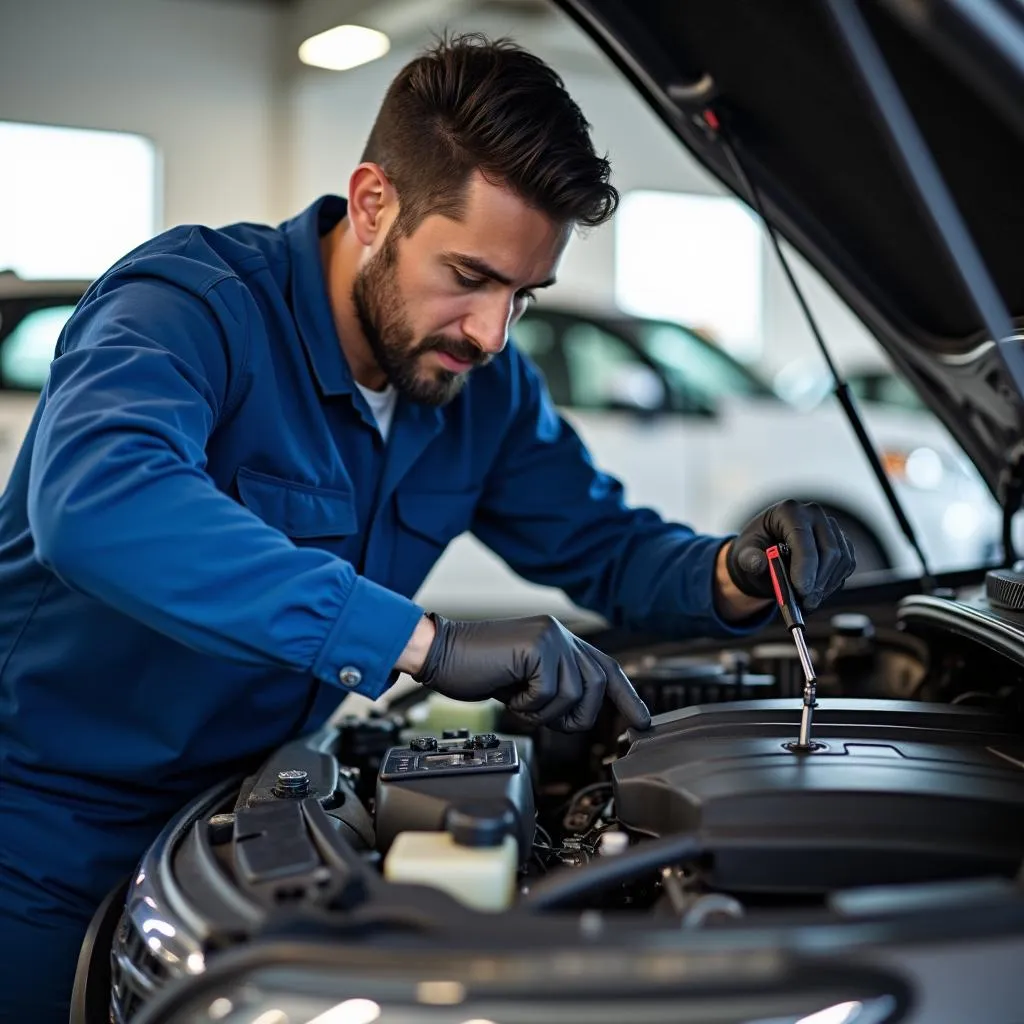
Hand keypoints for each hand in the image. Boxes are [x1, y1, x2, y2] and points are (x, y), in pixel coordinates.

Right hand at [414, 614, 650, 731]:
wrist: (439, 653)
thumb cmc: (475, 668)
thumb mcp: (525, 679)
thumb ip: (556, 685)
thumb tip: (583, 711)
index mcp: (560, 638)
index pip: (606, 667)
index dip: (627, 696)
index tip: (642, 721)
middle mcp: (560, 633)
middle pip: (597, 686)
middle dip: (575, 715)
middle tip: (543, 716)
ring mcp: (550, 638)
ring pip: (574, 695)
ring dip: (544, 711)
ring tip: (519, 699)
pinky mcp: (536, 649)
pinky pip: (548, 696)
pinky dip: (527, 706)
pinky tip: (509, 692)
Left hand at [726, 500, 855, 609]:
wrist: (766, 553)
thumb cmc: (755, 550)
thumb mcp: (744, 554)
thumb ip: (749, 559)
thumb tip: (758, 563)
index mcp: (788, 511)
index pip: (802, 538)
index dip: (805, 566)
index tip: (801, 590)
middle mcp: (813, 514)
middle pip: (829, 550)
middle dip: (818, 580)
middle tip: (805, 602)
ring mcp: (830, 527)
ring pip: (841, 560)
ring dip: (826, 585)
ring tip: (808, 602)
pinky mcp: (841, 542)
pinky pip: (846, 565)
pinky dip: (833, 583)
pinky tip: (816, 593)